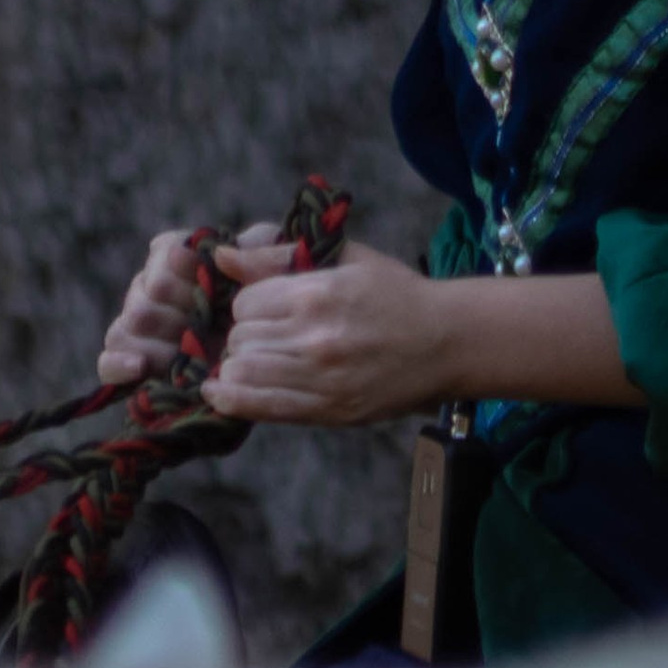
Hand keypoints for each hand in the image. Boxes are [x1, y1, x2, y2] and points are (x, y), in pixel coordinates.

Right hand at [95, 221, 279, 389]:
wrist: (278, 348)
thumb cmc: (279, 298)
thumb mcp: (284, 266)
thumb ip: (263, 250)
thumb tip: (222, 255)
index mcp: (180, 256)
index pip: (166, 253)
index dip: (189, 272)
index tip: (214, 285)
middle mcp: (152, 287)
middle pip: (145, 293)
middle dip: (177, 312)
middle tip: (207, 327)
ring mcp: (140, 327)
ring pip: (125, 326)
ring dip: (155, 342)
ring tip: (184, 354)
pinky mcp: (135, 364)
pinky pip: (107, 362)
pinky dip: (118, 364)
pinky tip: (140, 368)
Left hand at [199, 238, 451, 428]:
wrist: (447, 342)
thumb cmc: (396, 295)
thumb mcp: (345, 259)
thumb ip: (279, 256)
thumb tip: (222, 255)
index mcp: (317, 294)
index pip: (245, 302)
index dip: (250, 304)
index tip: (266, 308)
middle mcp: (314, 338)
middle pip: (241, 339)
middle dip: (244, 335)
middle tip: (263, 335)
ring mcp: (321, 379)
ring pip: (244, 372)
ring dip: (239, 366)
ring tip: (251, 360)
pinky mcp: (329, 411)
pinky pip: (262, 408)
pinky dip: (233, 399)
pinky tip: (219, 392)